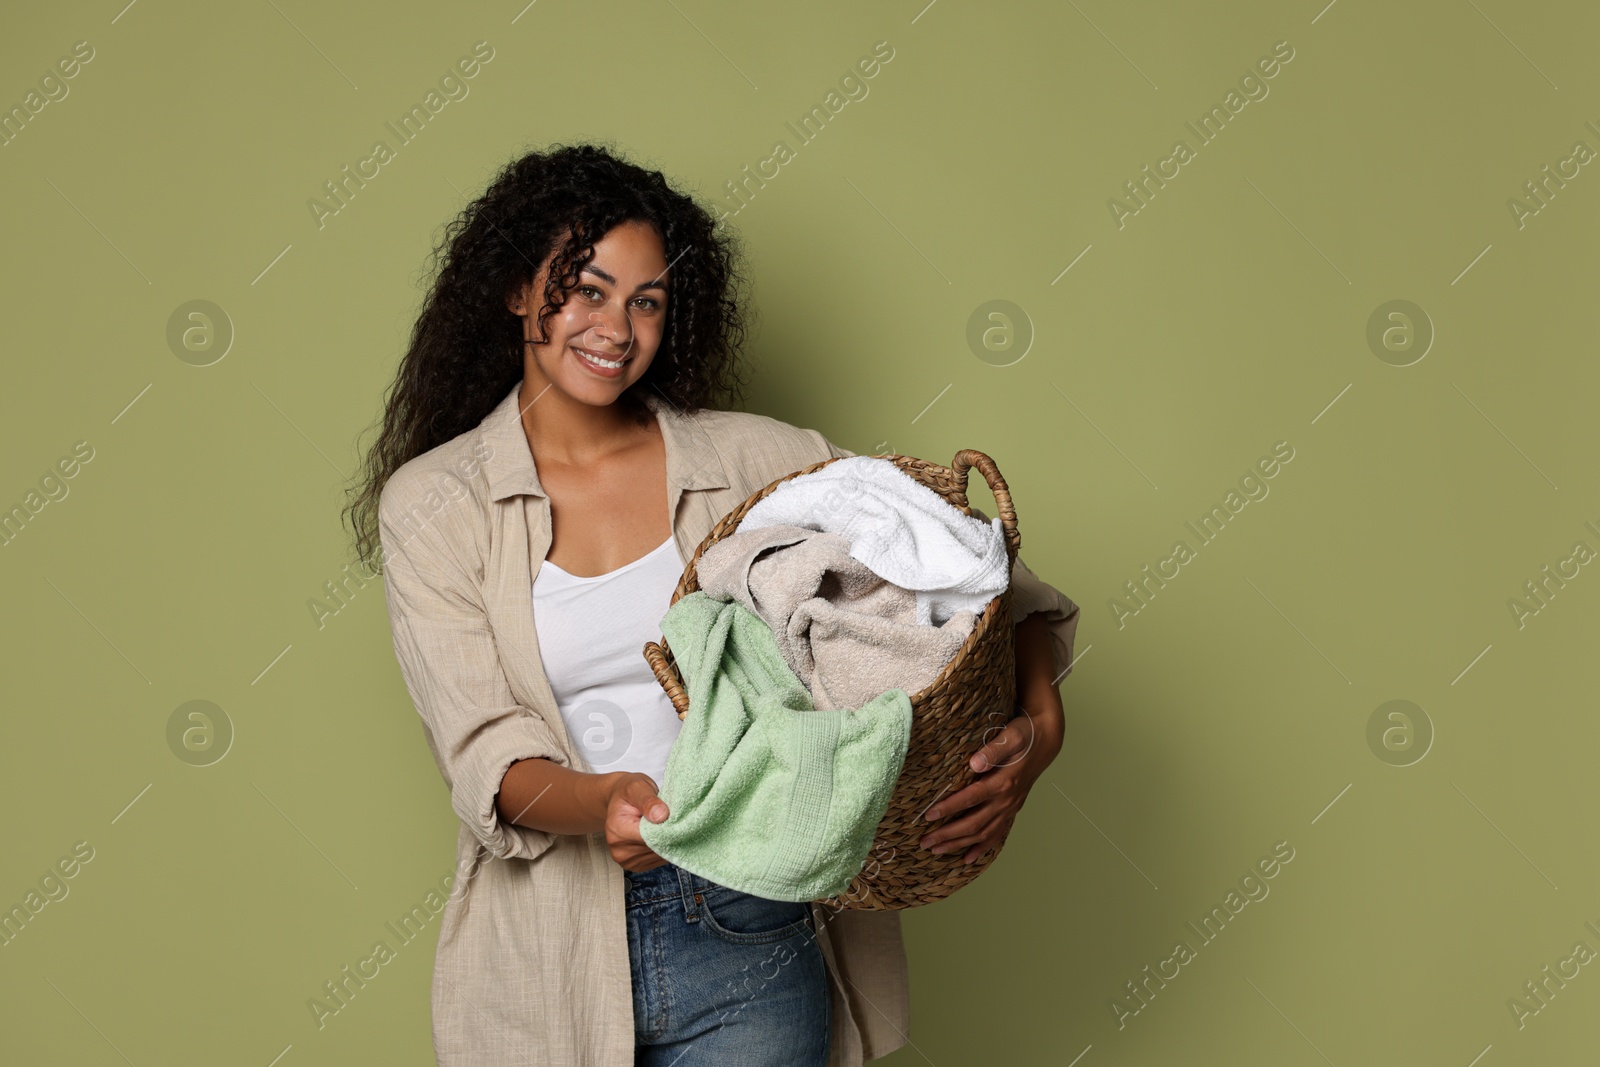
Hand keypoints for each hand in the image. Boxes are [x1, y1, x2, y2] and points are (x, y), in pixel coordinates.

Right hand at [604, 772, 670, 871]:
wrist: (620, 802)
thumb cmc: (629, 793)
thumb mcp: (637, 787)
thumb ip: (648, 800)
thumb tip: (661, 815)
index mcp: (617, 830)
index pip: (650, 836)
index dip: (667, 827)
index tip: (676, 815)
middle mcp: (619, 850)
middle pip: (656, 848)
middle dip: (669, 834)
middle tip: (673, 818)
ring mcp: (627, 861)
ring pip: (660, 855)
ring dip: (668, 842)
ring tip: (664, 825)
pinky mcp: (637, 866)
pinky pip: (659, 860)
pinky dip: (665, 848)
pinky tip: (662, 835)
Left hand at [918, 705, 1062, 864]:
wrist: (1045, 741)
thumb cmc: (1024, 736)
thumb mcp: (1011, 736)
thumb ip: (993, 750)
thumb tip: (974, 763)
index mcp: (1003, 782)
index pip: (970, 799)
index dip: (949, 808)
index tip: (928, 815)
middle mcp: (1007, 800)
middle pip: (974, 824)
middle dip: (948, 835)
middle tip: (925, 842)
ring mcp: (1010, 808)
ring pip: (983, 834)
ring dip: (959, 844)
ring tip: (936, 851)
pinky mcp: (1011, 810)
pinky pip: (996, 834)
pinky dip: (982, 848)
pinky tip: (967, 858)